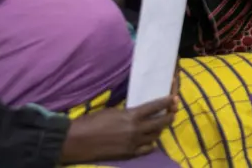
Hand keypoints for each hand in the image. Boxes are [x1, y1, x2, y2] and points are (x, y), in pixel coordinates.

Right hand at [59, 95, 176, 162]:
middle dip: (170, 116)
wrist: (77, 141)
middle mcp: (136, 130)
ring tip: (161, 124)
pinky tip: (150, 140)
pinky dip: (151, 144)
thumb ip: (129, 113)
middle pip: (161, 122)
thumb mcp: (113, 111)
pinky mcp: (128, 154)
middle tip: (172, 111)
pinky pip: (147, 149)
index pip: (156, 106)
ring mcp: (133, 144)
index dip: (168, 102)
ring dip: (160, 129)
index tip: (174, 98)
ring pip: (156, 136)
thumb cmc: (91, 122)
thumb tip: (140, 112)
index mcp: (132, 116)